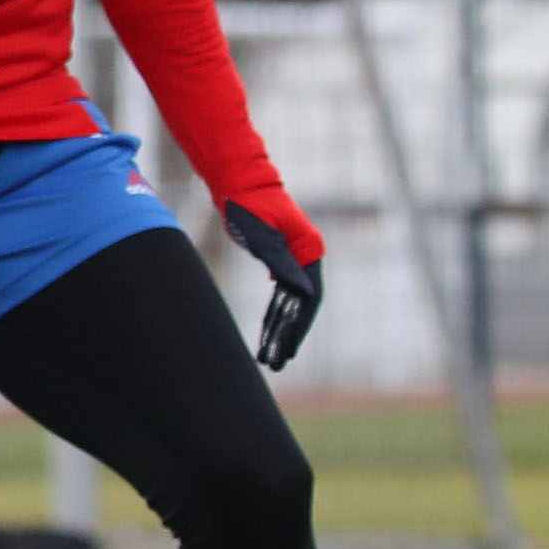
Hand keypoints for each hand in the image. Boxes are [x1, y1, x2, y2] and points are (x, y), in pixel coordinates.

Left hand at [220, 199, 319, 372]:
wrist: (237, 184)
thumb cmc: (250, 208)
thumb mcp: (264, 239)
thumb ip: (282, 264)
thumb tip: (304, 294)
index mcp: (310, 251)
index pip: (309, 299)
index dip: (300, 327)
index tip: (290, 350)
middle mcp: (306, 257)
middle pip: (300, 306)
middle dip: (288, 337)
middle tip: (277, 364)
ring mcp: (292, 260)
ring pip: (288, 304)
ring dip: (278, 330)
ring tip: (268, 358)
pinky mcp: (277, 261)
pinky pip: (278, 295)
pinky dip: (272, 315)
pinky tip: (268, 334)